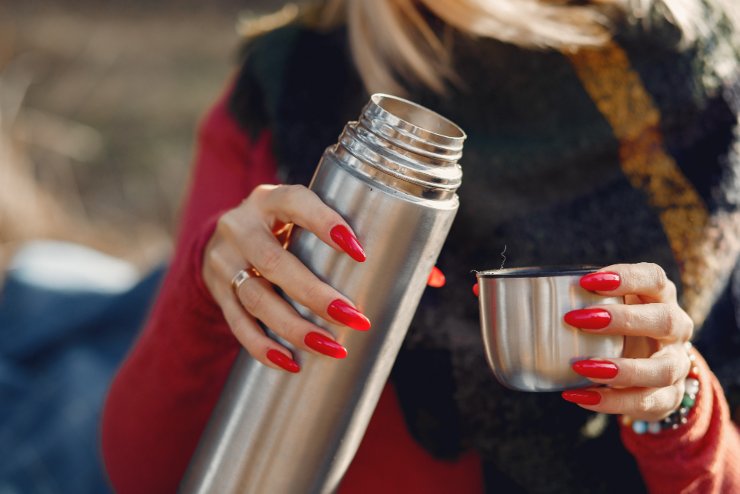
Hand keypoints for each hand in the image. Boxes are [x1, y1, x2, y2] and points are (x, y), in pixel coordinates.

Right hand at [202, 184, 369, 372]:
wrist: (222, 239)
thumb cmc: (284, 228)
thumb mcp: (305, 218)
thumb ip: (359, 239)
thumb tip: (431, 278)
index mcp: (271, 200)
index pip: (296, 202)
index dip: (325, 223)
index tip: (359, 252)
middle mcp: (242, 226)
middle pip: (274, 262)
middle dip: (314, 294)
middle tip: (353, 317)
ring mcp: (225, 260)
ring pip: (256, 297)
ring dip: (294, 327)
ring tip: (331, 347)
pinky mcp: (218, 291)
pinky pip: (237, 323)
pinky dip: (262, 346)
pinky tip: (290, 362)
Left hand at [560, 263, 693, 421]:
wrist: (651, 372)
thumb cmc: (618, 329)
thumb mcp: (609, 308)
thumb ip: (580, 302)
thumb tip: (518, 299)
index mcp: (660, 298)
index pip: (654, 279)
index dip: (626, 278)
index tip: (587, 281)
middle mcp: (676, 329)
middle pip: (664, 321)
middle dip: (622, 320)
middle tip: (576, 320)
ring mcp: (675, 364)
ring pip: (661, 369)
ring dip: (621, 369)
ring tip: (581, 368)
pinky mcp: (668, 396)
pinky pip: (646, 402)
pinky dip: (612, 401)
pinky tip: (580, 396)